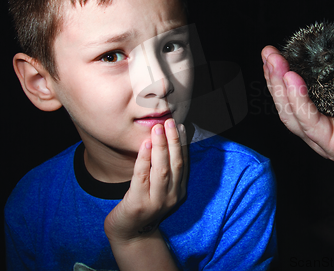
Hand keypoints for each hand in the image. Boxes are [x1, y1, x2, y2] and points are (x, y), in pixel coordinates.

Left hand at [104, 118, 187, 243]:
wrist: (128, 232)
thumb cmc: (142, 203)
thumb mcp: (158, 188)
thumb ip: (163, 169)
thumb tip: (164, 140)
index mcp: (178, 192)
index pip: (183, 164)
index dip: (182, 144)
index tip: (180, 126)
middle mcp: (171, 197)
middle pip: (175, 164)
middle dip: (173, 141)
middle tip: (169, 122)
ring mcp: (156, 202)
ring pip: (161, 170)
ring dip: (161, 147)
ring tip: (157, 128)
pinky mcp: (139, 204)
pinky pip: (142, 177)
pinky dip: (144, 159)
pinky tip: (144, 145)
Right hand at [262, 45, 333, 172]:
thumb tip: (320, 45)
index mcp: (320, 116)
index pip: (291, 98)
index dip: (278, 76)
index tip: (271, 54)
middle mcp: (319, 131)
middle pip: (286, 107)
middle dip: (273, 78)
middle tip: (268, 54)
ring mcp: (325, 142)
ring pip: (293, 116)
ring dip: (282, 88)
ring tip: (277, 65)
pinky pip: (312, 123)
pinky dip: (301, 102)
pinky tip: (295, 82)